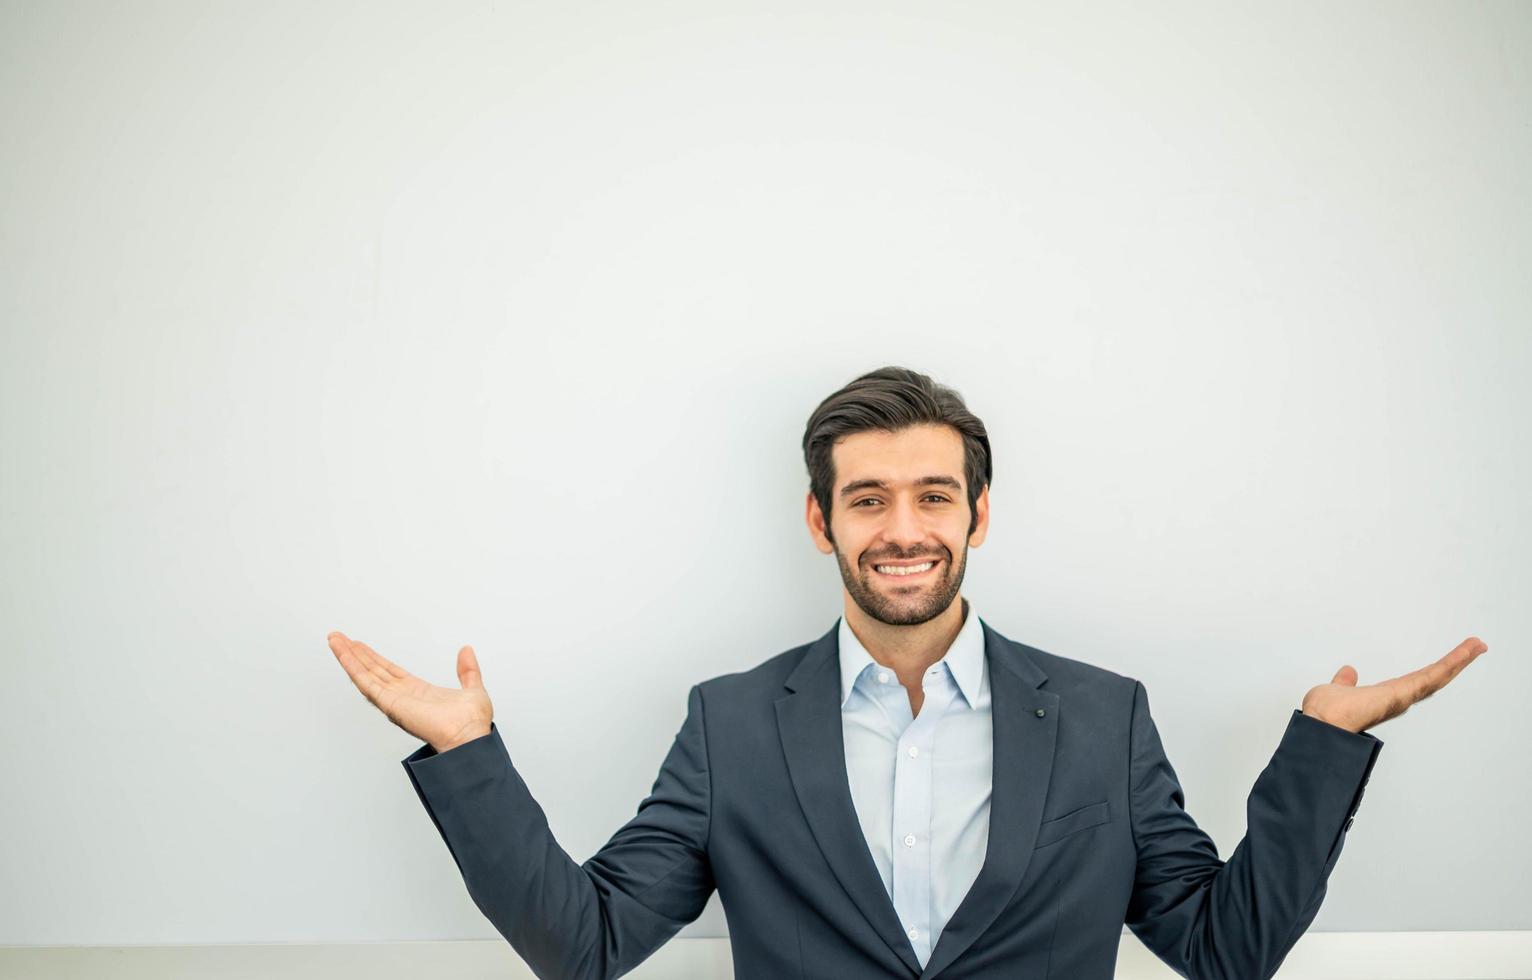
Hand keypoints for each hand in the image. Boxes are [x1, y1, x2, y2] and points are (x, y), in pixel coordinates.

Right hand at [327, 630, 494, 752]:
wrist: (470, 737)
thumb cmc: (472, 724)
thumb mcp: (473, 688)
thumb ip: (467, 670)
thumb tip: (466, 651)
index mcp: (418, 692)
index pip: (390, 671)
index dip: (374, 658)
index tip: (360, 646)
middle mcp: (402, 696)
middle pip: (372, 671)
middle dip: (355, 654)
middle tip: (339, 638)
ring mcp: (394, 700)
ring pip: (365, 675)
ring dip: (348, 657)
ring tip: (335, 640)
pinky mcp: (390, 703)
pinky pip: (367, 683)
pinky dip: (353, 668)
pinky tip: (343, 654)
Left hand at [1302, 635, 1487, 733]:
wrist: (1321, 726)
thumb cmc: (1325, 716)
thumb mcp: (1336, 691)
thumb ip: (1344, 683)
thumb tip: (1347, 673)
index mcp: (1384, 697)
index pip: (1414, 681)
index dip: (1432, 672)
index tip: (1446, 663)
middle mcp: (1398, 700)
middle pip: (1432, 679)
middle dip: (1454, 665)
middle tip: (1473, 649)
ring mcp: (1403, 698)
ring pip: (1437, 676)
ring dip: (1458, 660)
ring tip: (1476, 645)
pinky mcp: (1405, 693)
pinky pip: (1432, 675)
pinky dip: (1452, 662)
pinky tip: (1467, 650)